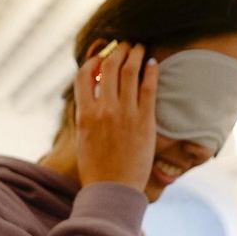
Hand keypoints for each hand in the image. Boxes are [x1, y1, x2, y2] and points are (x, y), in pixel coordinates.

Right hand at [74, 41, 158, 190]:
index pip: (84, 75)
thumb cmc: (96, 169)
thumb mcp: (83, 139)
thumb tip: (93, 96)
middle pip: (109, 67)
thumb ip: (87, 115)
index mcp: (85, 114)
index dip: (93, 61)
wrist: (113, 190)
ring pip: (130, 71)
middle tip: (125, 45)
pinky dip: (150, 71)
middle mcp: (103, 110)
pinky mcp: (145, 121)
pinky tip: (153, 63)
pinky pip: (148, 87)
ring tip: (140, 47)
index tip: (101, 58)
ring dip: (135, 54)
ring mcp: (125, 114)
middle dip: (118, 51)